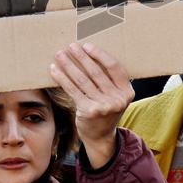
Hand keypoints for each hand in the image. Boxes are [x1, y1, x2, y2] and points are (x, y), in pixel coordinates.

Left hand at [49, 43, 133, 169]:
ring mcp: (103, 106)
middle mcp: (117, 99)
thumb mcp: (115, 97)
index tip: (88, 46)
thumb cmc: (106, 110)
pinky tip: (54, 70)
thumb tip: (90, 54)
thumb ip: (110, 81)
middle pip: (96, 72)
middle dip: (82, 57)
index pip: (115, 68)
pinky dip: (62, 78)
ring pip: (82, 80)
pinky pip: (73, 90)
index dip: (100, 55)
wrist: (100, 137)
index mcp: (127, 92)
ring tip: (60, 55)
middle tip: (71, 46)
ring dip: (69, 65)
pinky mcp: (88, 111)